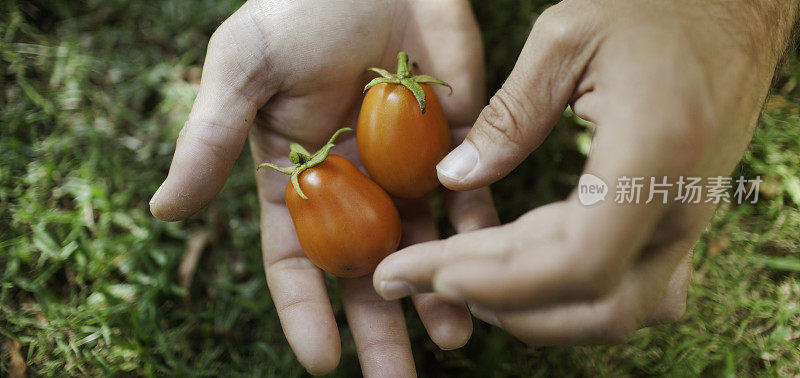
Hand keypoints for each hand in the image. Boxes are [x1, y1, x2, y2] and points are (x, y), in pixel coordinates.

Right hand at [148, 0, 497, 374]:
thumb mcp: (242, 69)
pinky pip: (469, 195)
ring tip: (453, 338)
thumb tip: (163, 210)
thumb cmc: (297, 7)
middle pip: (365, 270)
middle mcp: (353, 185)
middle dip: (380, 328)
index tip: (321, 363)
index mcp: (296, 178)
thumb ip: (210, 139)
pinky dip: (478, 232)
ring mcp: (406, 166)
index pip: (296, 261)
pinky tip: (488, 268)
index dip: (305, 311)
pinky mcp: (457, 139)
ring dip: (438, 292)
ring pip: (423, 245)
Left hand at [374, 0, 796, 344]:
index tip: (427, 271)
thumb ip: (509, 117)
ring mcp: (685, 221)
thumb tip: (454, 177)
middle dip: (500, 305)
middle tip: (421, 280)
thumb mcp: (567, 39)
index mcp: (654, 155)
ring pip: (609, 310)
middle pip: (592, 304)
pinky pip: (619, 282)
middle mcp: (680, 206)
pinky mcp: (674, 221)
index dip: (496, 281)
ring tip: (453, 278)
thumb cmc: (656, 6)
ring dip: (528, 309)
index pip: (577, 264)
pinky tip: (503, 267)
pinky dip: (555, 291)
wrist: (735, 8)